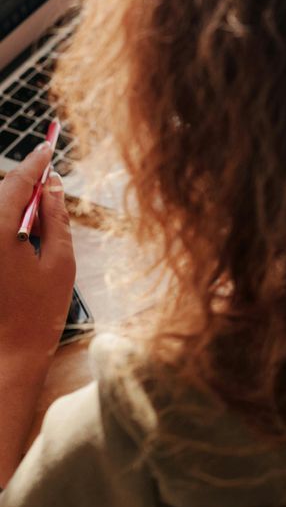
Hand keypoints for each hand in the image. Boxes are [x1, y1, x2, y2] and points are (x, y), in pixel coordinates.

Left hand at [0, 144, 75, 366]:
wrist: (4, 360)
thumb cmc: (38, 314)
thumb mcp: (59, 261)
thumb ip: (56, 217)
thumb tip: (53, 184)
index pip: (15, 182)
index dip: (34, 162)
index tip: (47, 146)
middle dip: (21, 186)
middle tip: (47, 182)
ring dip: (10, 210)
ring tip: (34, 223)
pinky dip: (3, 229)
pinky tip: (18, 242)